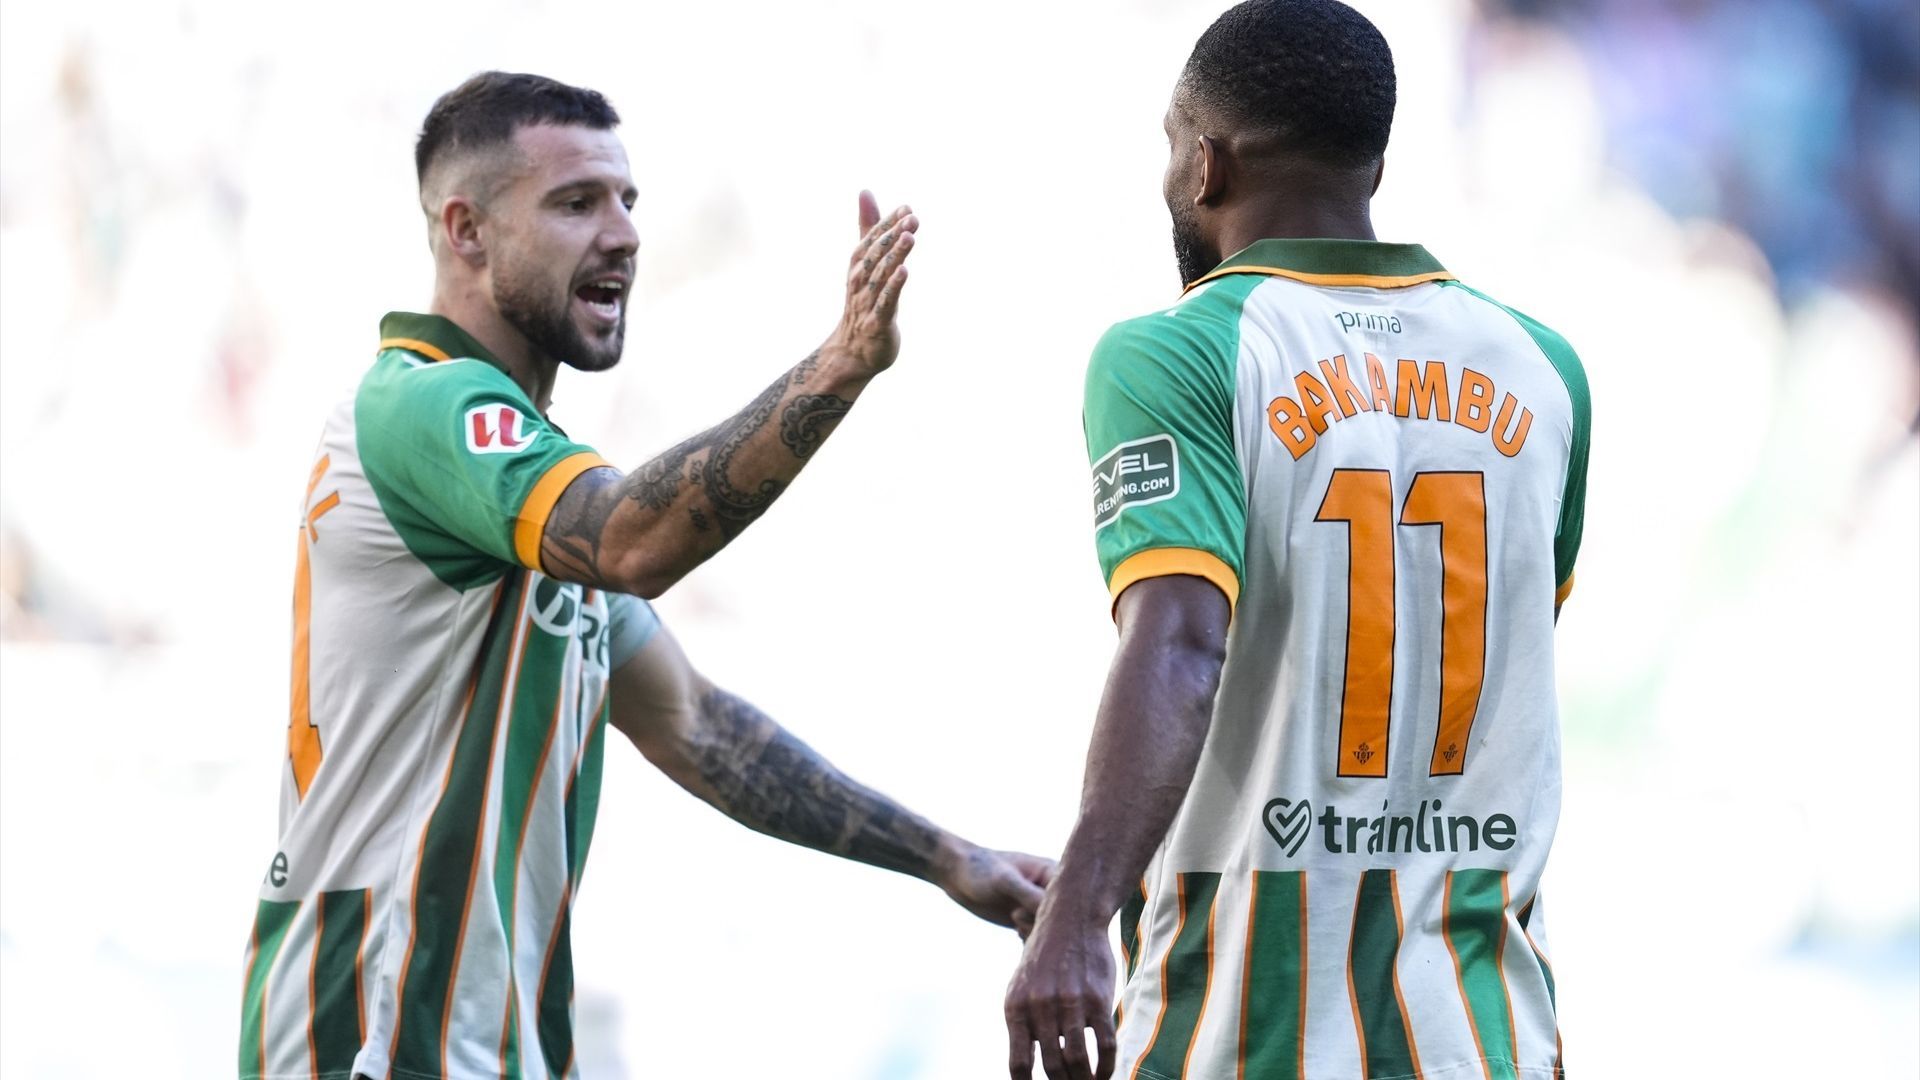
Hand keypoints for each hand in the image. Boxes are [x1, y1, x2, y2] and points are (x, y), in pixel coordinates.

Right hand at [823, 190, 916, 378]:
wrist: (853, 351)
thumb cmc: (863, 302)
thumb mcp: (865, 261)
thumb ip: (868, 227)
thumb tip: (865, 191)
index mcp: (858, 266)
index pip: (872, 240)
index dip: (888, 223)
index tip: (906, 207)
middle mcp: (860, 281)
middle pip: (877, 254)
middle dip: (893, 235)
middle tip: (911, 217)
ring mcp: (867, 302)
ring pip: (881, 275)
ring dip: (895, 255)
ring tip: (909, 236)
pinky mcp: (877, 322)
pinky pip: (886, 301)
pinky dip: (894, 286)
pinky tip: (904, 271)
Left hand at [937, 844, 1052, 935]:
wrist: (957, 874)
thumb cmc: (982, 869)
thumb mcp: (1006, 881)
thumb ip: (1030, 896)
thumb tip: (1059, 916)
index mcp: (1053, 873)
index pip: (1071, 899)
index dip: (1061, 913)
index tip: (1037, 913)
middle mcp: (1050, 892)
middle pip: (1062, 921)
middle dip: (1043, 924)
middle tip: (1017, 915)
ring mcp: (1038, 908)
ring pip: (1050, 933)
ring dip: (1034, 933)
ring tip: (1014, 918)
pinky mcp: (1026, 921)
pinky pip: (1038, 940)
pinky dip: (1029, 941)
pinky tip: (1016, 931)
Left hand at [1004, 912, 1117, 1079]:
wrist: (1070, 919)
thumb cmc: (1046, 958)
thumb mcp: (1021, 986)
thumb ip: (1023, 1023)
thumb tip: (1026, 1066)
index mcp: (1016, 1007)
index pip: (1019, 1063)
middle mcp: (1039, 1006)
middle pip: (1051, 1067)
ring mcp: (1069, 1002)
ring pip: (1077, 1059)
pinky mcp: (1097, 998)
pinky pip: (1104, 1044)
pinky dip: (1105, 1066)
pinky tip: (1104, 1074)